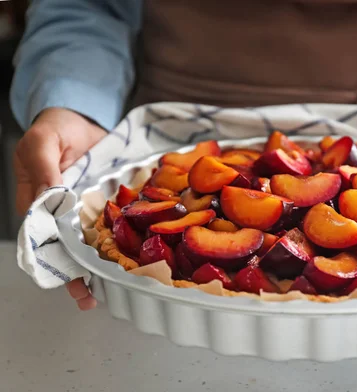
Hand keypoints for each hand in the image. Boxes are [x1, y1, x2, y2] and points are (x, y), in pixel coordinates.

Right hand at [15, 107, 106, 309]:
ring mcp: (82, 211)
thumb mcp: (43, 142)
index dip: (53, 259)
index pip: (41, 237)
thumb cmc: (56, 128)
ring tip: (106, 291)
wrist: (84, 120)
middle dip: (74, 275)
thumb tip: (48, 196)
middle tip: (87, 297)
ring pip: (87, 246)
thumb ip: (42, 167)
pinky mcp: (103, 206)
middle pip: (64, 250)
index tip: (67, 276)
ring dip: (95, 268)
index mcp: (36, 202)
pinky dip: (116, 246)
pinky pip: (109, 228)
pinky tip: (126, 262)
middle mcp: (59, 213)